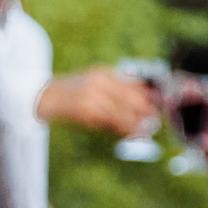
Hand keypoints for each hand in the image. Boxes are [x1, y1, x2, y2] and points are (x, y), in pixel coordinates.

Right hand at [37, 68, 157, 134]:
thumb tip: (144, 100)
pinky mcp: (87, 110)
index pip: (133, 83)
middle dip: (146, 110)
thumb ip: (117, 91)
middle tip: (156, 119)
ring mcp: (93, 95)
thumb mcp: (96, 85)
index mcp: (104, 74)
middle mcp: (100, 82)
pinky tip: (130, 134)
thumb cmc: (76, 94)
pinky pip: (111, 121)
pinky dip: (123, 128)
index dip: (149, 95)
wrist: (47, 97)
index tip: (160, 104)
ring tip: (146, 130)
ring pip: (123, 112)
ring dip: (137, 123)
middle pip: (132, 97)